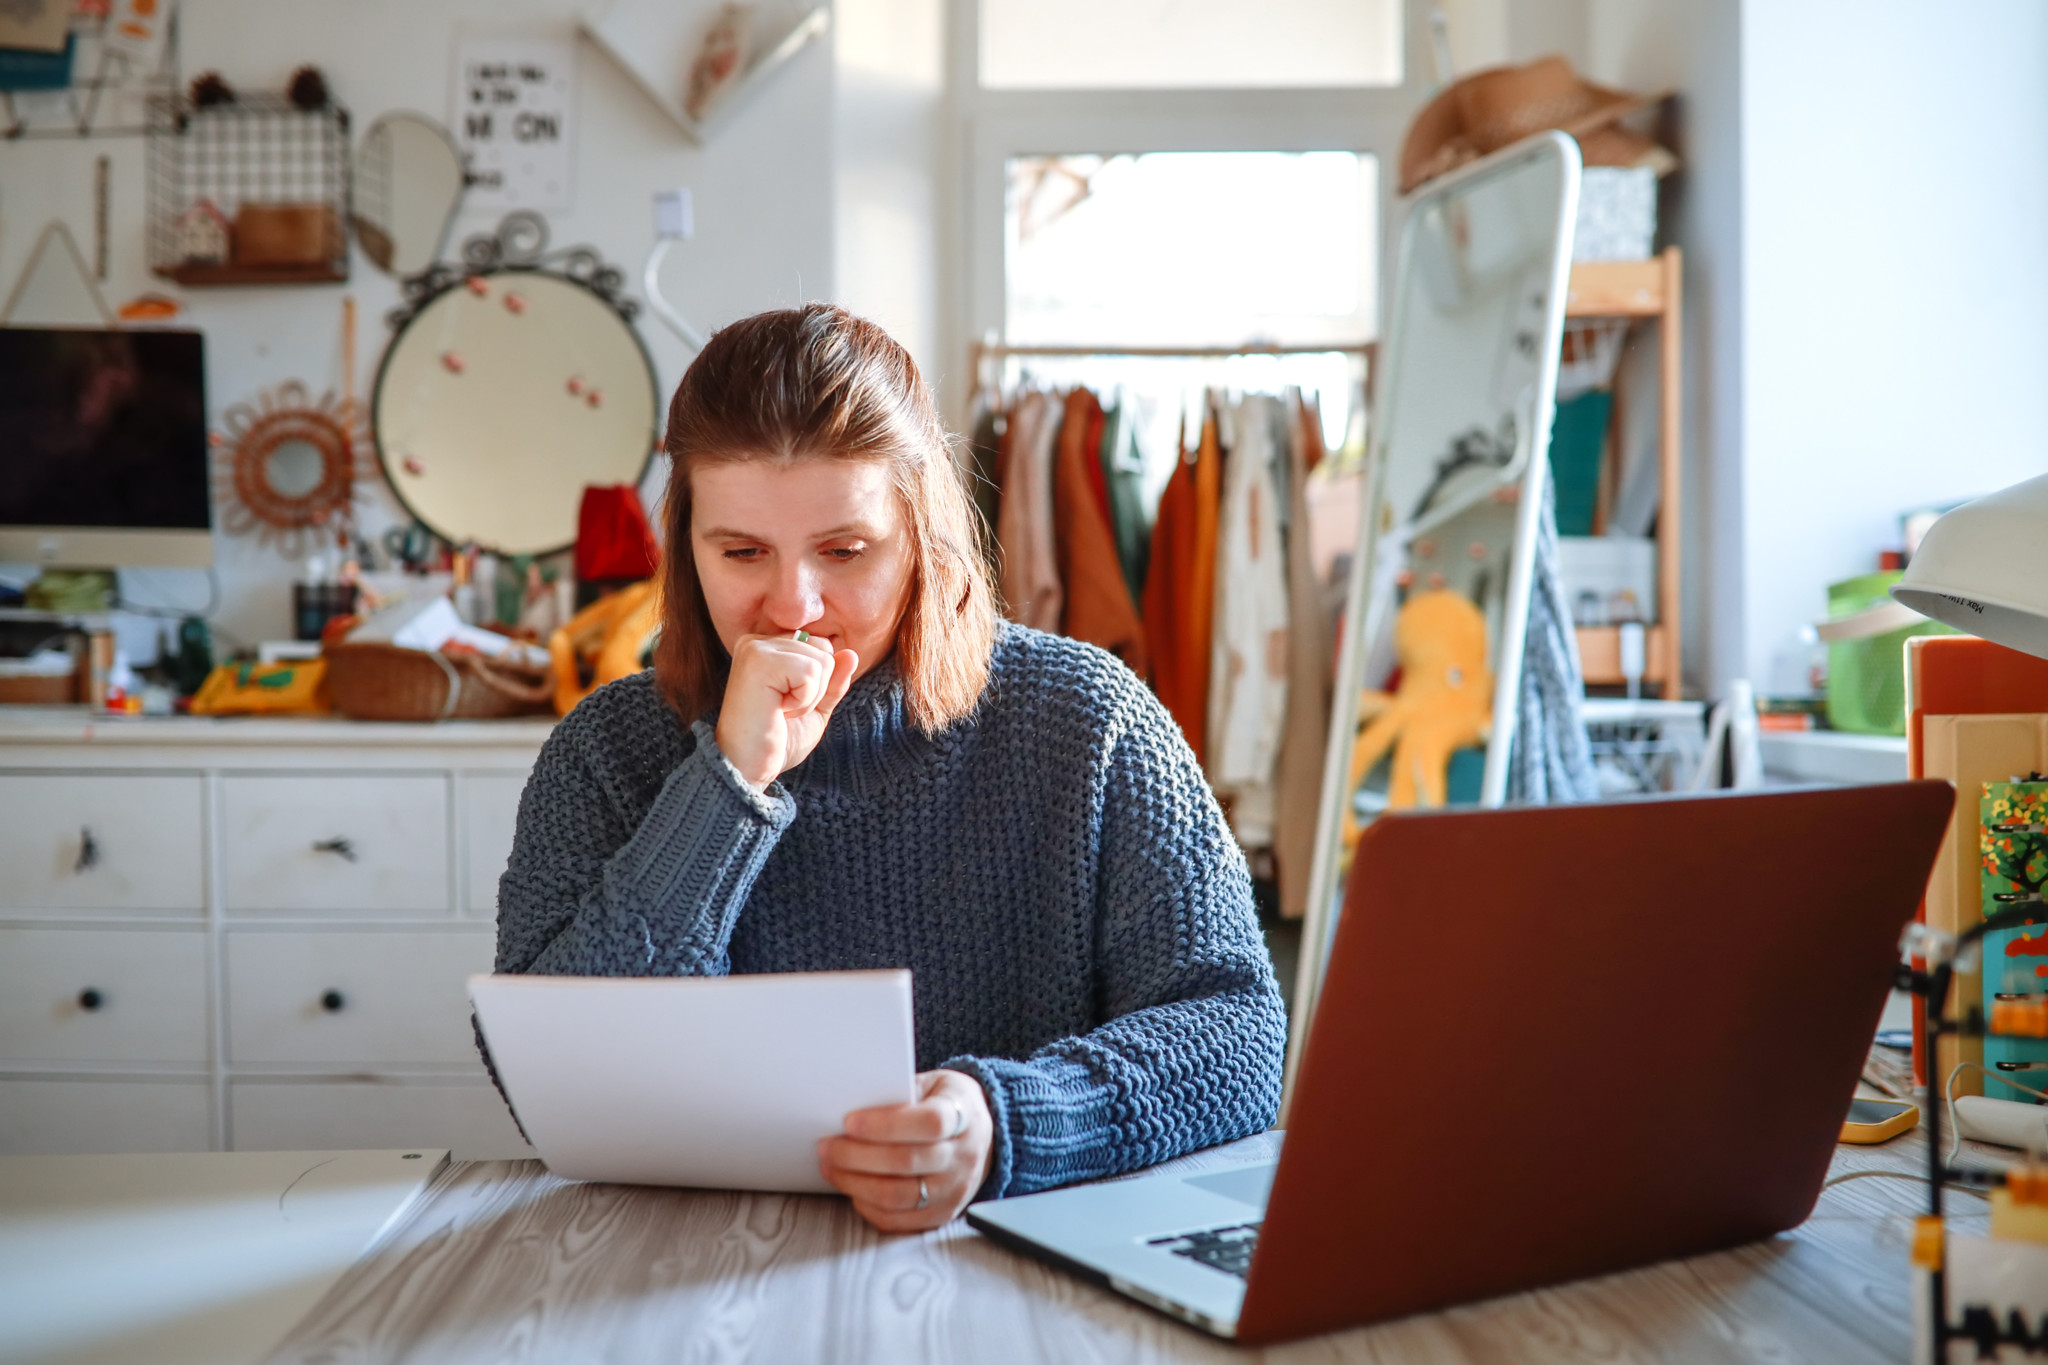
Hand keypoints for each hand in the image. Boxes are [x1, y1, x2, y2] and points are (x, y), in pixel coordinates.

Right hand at [715, 633, 857, 786]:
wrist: (748, 768)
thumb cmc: (778, 740)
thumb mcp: (816, 708)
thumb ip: (834, 681)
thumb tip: (852, 654)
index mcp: (767, 647)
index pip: (821, 646)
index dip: (819, 683)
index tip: (787, 704)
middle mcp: (757, 641)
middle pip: (824, 650)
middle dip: (817, 689)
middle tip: (783, 710)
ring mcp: (756, 648)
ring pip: (822, 660)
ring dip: (809, 697)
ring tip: (779, 710)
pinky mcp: (759, 660)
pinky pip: (811, 672)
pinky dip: (803, 700)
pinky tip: (777, 710)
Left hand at [819, 1069, 993, 1232]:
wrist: (981, 1135)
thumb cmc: (946, 1103)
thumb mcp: (932, 1084)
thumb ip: (900, 1093)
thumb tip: (851, 1107)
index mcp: (963, 1115)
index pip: (929, 1123)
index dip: (886, 1125)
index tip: (849, 1121)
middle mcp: (964, 1156)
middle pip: (907, 1162)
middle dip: (857, 1156)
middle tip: (827, 1146)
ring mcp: (955, 1190)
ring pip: (898, 1196)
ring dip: (855, 1183)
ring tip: (831, 1167)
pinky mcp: (942, 1214)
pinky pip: (898, 1219)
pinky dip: (868, 1206)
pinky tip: (852, 1188)